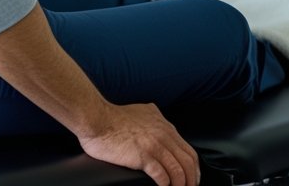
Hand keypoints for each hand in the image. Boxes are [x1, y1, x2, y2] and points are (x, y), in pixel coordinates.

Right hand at [77, 102, 198, 185]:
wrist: (95, 117)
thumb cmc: (111, 117)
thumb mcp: (140, 111)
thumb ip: (152, 115)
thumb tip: (156, 115)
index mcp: (163, 125)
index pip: (189, 150)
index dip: (193, 168)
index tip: (192, 178)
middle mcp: (163, 134)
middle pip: (188, 162)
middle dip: (192, 180)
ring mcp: (154, 145)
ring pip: (178, 171)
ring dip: (180, 185)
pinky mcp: (143, 156)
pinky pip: (162, 176)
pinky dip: (166, 185)